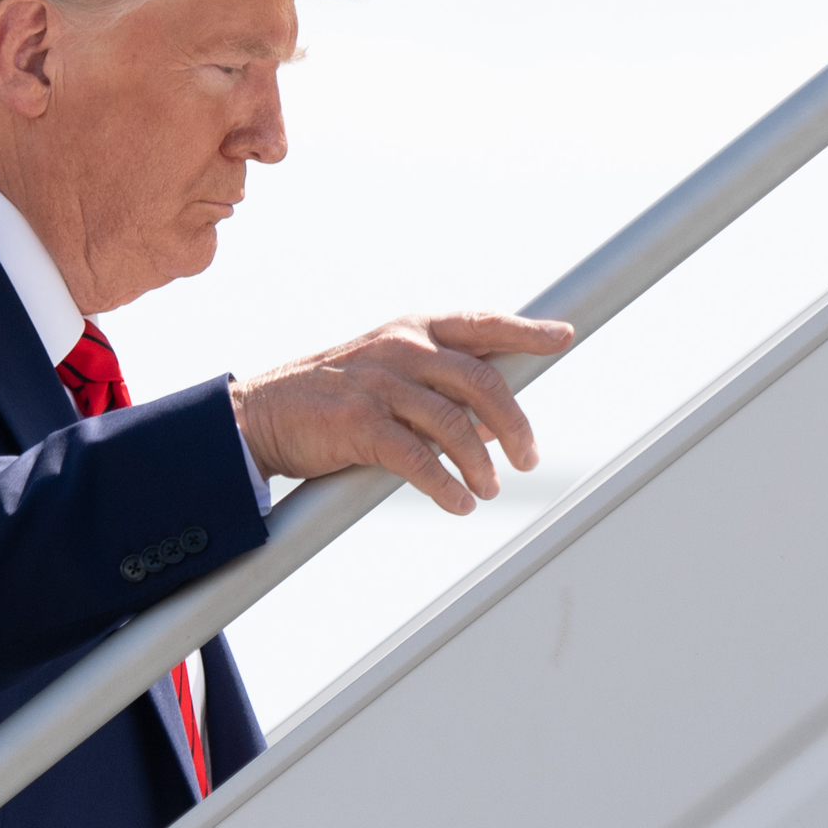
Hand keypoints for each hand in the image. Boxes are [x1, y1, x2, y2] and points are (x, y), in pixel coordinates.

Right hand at [230, 312, 573, 513]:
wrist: (264, 414)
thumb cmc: (336, 397)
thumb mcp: (392, 376)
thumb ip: (443, 391)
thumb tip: (496, 422)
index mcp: (414, 330)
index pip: (482, 324)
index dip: (526, 331)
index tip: (563, 336)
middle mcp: (402, 348)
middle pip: (481, 380)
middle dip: (515, 423)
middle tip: (530, 458)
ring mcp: (380, 383)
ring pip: (454, 424)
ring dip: (481, 464)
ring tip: (490, 491)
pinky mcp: (360, 422)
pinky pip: (418, 459)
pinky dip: (446, 486)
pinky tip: (459, 503)